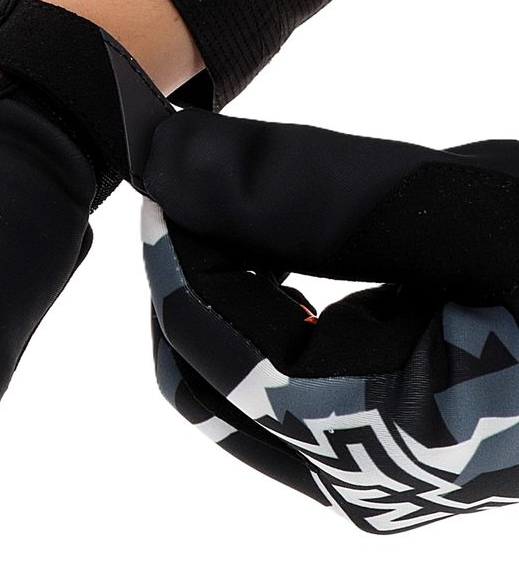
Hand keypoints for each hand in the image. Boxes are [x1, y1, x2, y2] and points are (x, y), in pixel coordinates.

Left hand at [142, 108, 518, 532]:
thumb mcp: (463, 214)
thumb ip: (303, 194)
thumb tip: (163, 156)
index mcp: (370, 434)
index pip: (206, 335)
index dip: (172, 240)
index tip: (164, 151)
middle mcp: (354, 475)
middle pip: (198, 375)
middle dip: (186, 270)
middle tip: (199, 177)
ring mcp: (370, 472)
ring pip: (227, 382)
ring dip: (218, 288)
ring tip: (245, 208)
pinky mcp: (386, 451)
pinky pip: (275, 385)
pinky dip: (259, 312)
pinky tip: (283, 256)